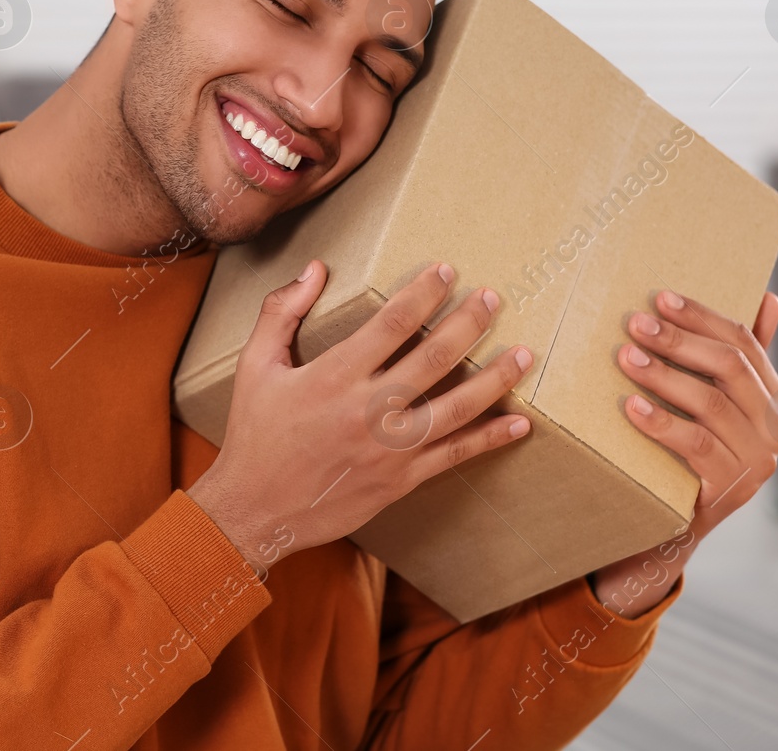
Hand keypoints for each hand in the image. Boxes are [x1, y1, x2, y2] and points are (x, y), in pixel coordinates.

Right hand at [187, 260, 533, 578]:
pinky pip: (453, 455)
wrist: (255, 509)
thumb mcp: (254, 365)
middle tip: (493, 298)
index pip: (392, 323)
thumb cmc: (255, 434)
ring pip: (456, 407)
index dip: (424, 293)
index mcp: (333, 376)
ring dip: (494, 378)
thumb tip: (315, 268)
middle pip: (435, 358)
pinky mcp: (400, 479)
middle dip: (469, 323)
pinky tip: (519, 422)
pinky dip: (490, 438)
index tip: (447, 271)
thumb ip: (281, 312)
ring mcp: (389, 448)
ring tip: (523, 354)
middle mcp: (368, 410)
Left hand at [588, 290, 777, 614]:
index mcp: (775, 398)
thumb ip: (738, 357)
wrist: (672, 523)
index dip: (702, 317)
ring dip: (663, 376)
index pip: (744, 343)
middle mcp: (775, 428)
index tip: (659, 297)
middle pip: (729, 368)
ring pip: (710, 403)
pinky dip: (661, 422)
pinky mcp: (730, 489)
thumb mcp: (714, 402)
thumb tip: (769, 298)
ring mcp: (757, 461)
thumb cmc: (689, 449)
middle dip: (679, 340)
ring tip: (625, 358)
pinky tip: (631, 406)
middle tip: (634, 323)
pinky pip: (695, 445)